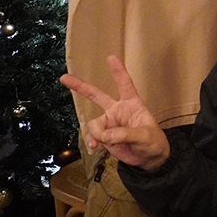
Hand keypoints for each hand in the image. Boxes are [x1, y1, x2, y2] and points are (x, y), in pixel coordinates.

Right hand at [60, 56, 170, 170]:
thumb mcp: (145, 136)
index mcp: (132, 104)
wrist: (148, 159)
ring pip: (94, 124)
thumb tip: (104, 136)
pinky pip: (92, 136)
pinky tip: (95, 148)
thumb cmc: (153, 142)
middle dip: (80, 86)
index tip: (111, 57)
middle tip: (64, 77)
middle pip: (97, 95)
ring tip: (104, 143)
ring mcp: (109, 123)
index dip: (118, 71)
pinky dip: (91, 142)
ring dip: (96, 134)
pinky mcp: (103, 136)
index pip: (125, 84)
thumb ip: (125, 134)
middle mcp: (117, 111)